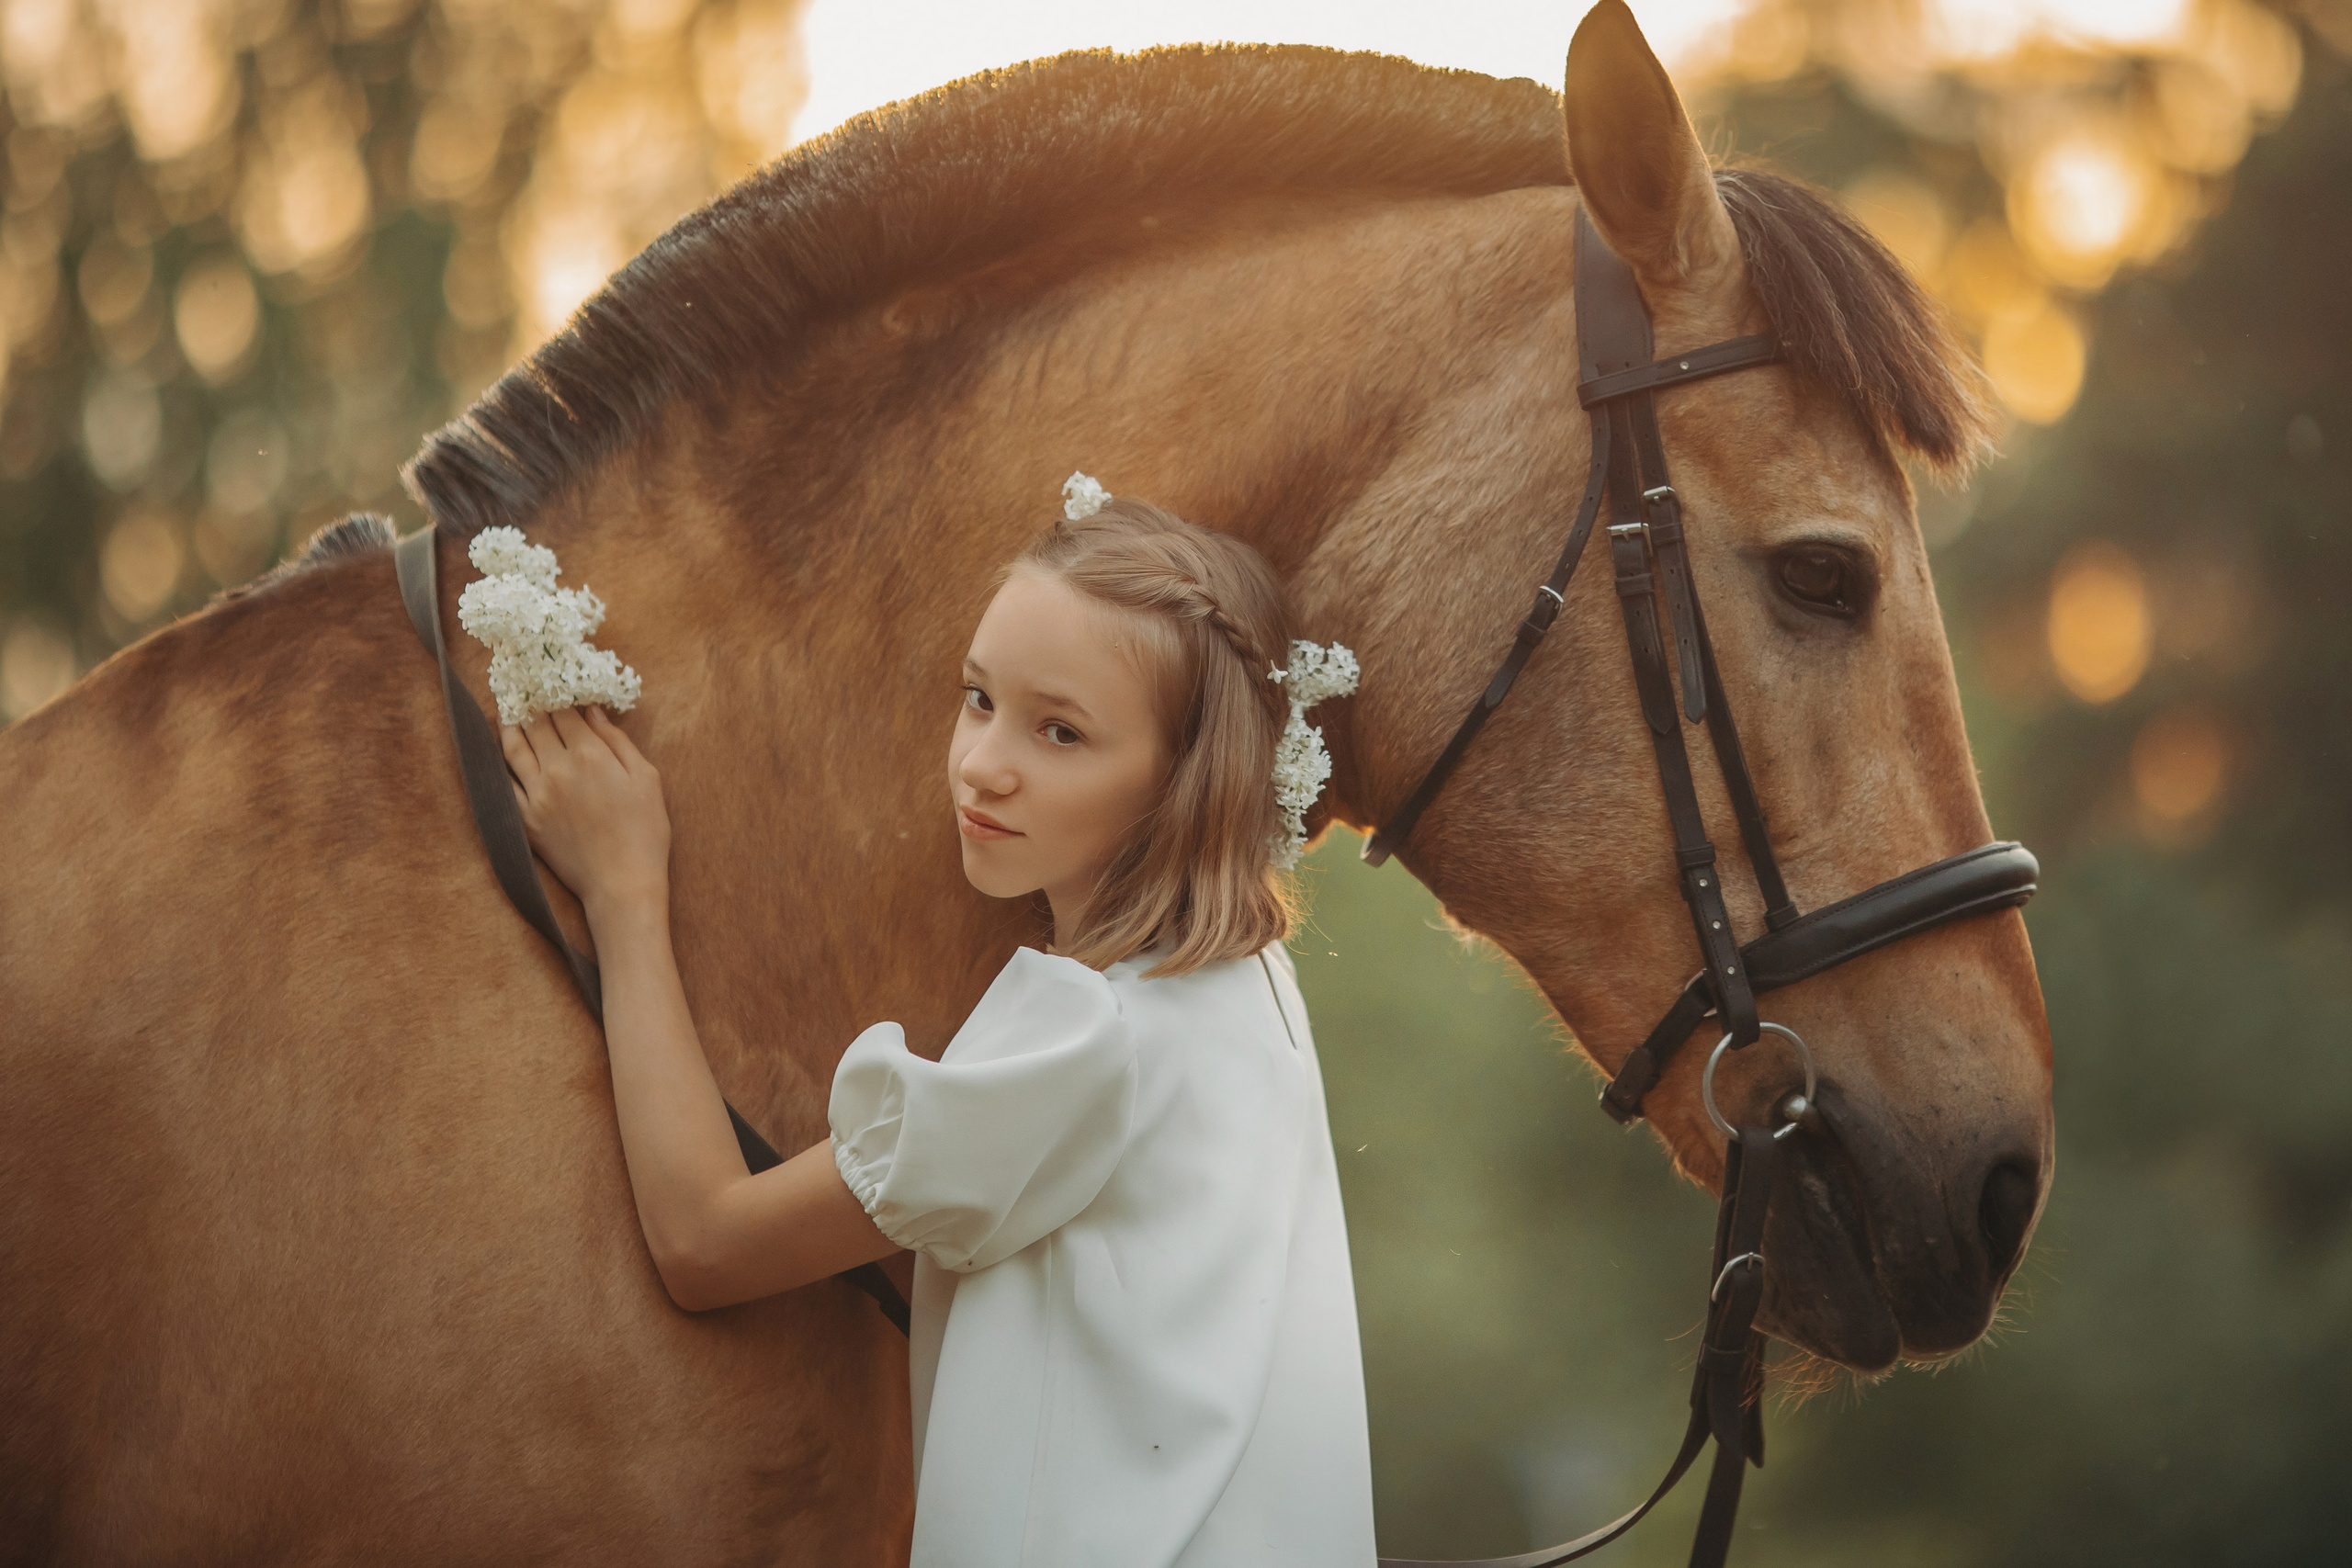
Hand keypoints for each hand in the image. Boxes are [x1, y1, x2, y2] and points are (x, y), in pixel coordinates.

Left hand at [503, 706, 669, 920]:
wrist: (622, 883)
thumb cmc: (644, 832)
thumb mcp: (646, 778)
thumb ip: (617, 740)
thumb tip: (592, 712)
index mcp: (590, 755)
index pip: (563, 712)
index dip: (556, 692)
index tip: (552, 681)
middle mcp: (557, 769)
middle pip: (535, 724)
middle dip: (529, 701)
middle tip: (523, 686)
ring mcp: (536, 795)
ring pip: (512, 748)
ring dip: (508, 724)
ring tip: (506, 709)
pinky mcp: (526, 819)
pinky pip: (505, 783)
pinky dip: (499, 761)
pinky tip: (500, 750)